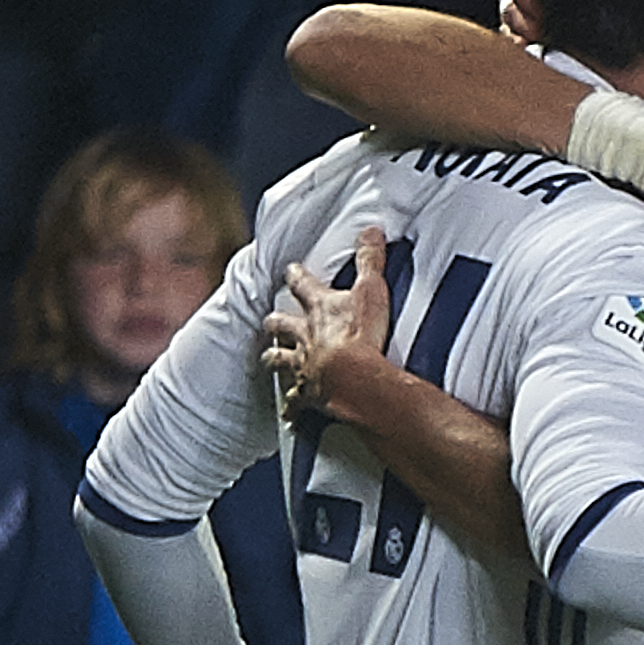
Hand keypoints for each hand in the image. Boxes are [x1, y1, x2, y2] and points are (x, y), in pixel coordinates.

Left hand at [262, 228, 396, 417]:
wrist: (355, 379)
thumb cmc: (362, 336)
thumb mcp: (372, 290)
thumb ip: (370, 260)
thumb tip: (370, 229)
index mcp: (318, 309)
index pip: (301, 285)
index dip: (296, 276)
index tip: (291, 271)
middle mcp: (303, 336)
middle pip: (280, 324)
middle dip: (276, 321)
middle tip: (273, 320)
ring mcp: (303, 366)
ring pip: (279, 360)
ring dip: (276, 359)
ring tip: (271, 360)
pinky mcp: (307, 394)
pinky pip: (296, 403)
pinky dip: (292, 409)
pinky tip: (289, 415)